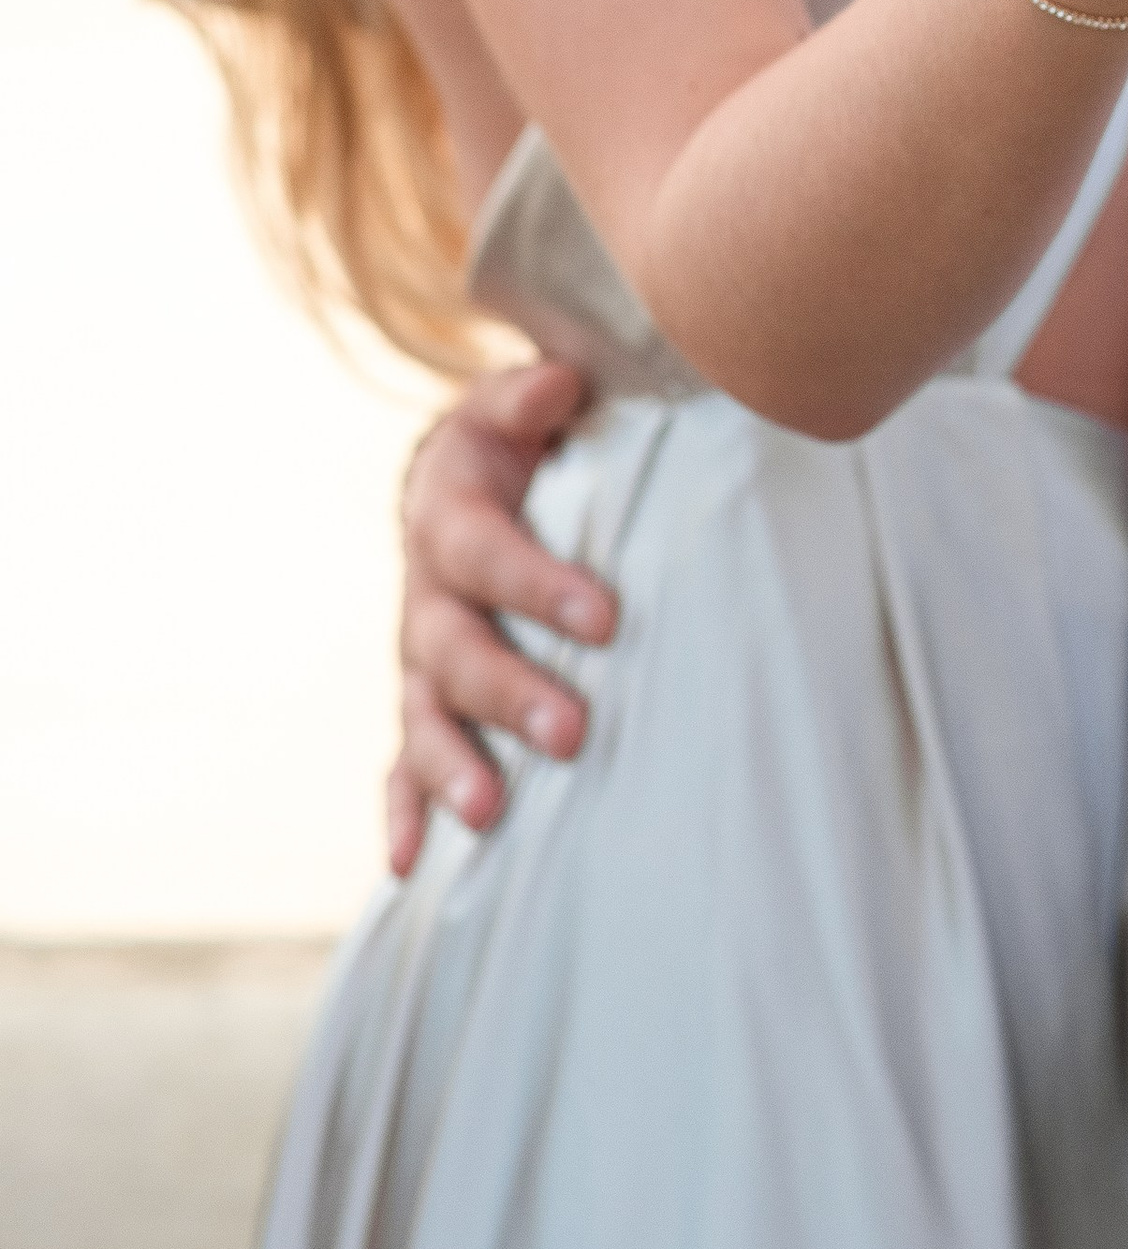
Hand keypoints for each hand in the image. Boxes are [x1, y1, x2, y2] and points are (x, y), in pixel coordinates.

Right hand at [386, 359, 614, 874]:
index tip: (605, 619)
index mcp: (448, 517)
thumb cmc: (512, 442)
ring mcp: (420, 657)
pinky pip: (402, 762)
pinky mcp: (425, 700)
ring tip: (489, 811)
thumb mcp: (516, 402)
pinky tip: (409, 867)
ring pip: (426, 715)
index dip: (540, 586)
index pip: (490, 554)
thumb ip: (534, 394)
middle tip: (572, 731)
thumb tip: (562, 382)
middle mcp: (426, 594)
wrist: (462, 476)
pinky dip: (403, 812)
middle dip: (511, 693)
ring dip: (453, 764)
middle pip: (456, 650)